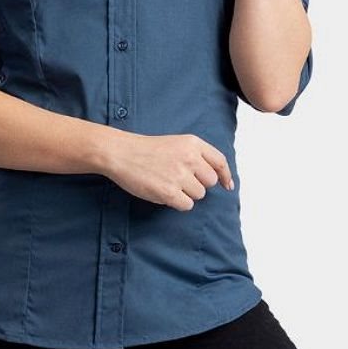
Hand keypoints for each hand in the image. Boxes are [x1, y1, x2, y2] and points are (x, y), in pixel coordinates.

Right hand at [103, 133, 234, 210]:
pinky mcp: (169, 192)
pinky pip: (187, 205)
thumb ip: (197, 156)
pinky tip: (165, 192)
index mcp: (192, 144)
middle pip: (210, 182)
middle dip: (198, 184)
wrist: (121, 153)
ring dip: (186, 194)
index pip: (220, 162)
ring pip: (199, 195)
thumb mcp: (177, 143)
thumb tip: (219, 179)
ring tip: (168, 183)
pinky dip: (178, 203)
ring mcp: (179, 175)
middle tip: (179, 179)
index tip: (226, 185)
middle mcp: (189, 158)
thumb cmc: (147, 150)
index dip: (225, 176)